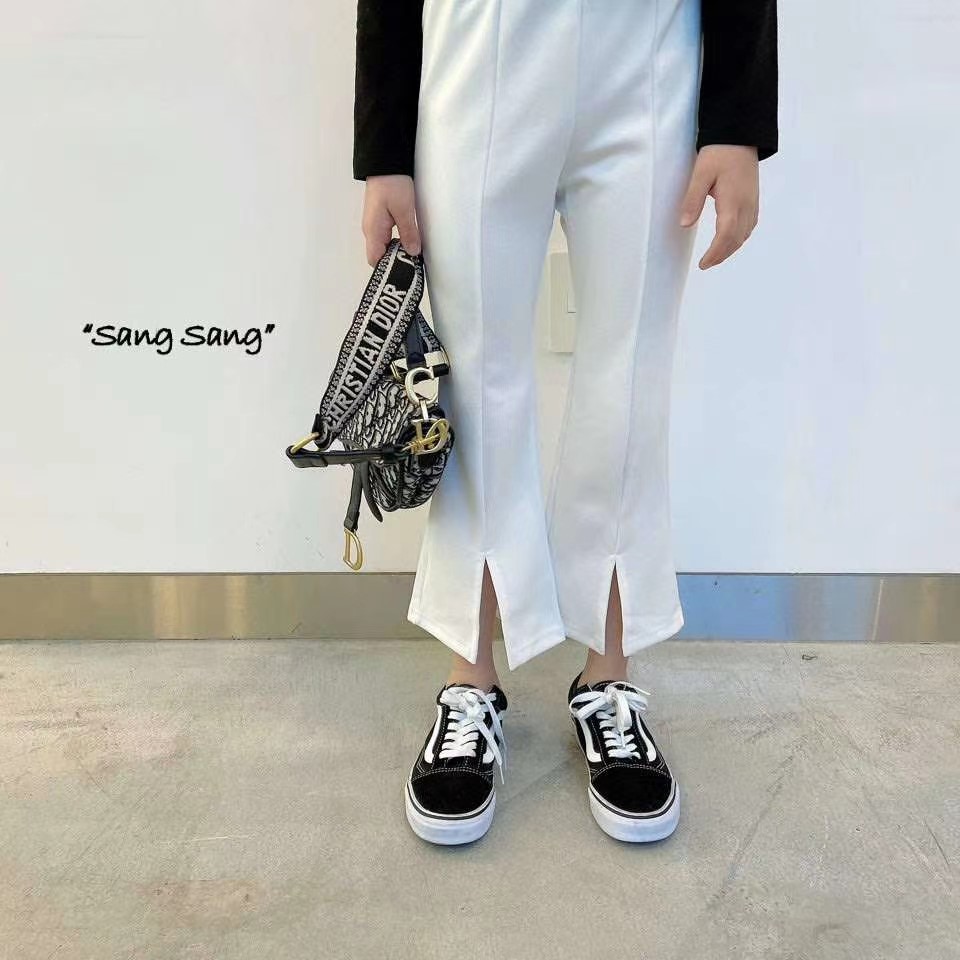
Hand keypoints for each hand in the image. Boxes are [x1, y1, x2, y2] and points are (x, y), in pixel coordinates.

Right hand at [361, 174, 421, 265]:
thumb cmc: (392, 183)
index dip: (389, 268)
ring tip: (414, 253)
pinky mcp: (381, 218)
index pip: (375, 261)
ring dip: (399, 251)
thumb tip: (413, 252)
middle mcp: (371, 230)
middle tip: (414, 264)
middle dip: (396, 262)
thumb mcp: (405, 210)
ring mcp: (375, 224)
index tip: (406, 270)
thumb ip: (408, 233)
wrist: (385, 161)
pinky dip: (399, 242)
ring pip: (386, 247)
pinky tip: (410, 240)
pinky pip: (388, 237)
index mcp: (373, 231)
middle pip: (381, 256)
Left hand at [679, 145, 758, 269]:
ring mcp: (753, 203)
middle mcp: (746, 205)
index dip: (714, 253)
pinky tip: (730, 240)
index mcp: (733, 201)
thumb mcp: (700, 174)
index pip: (725, 236)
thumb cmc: (719, 153)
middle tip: (705, 264)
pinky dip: (739, 238)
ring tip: (715, 257)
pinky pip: (749, 225)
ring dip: (730, 248)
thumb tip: (685, 224)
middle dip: (721, 255)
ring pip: (744, 234)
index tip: (703, 264)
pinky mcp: (754, 199)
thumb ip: (692, 200)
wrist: (740, 136)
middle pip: (736, 239)